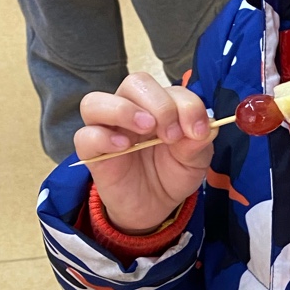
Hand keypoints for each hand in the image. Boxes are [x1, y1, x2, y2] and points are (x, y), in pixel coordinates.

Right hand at [74, 73, 213, 233]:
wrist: (155, 206)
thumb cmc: (172, 173)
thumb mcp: (195, 160)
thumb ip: (199, 142)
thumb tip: (205, 127)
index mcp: (159, 106)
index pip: (170, 89)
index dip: (187, 106)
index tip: (198, 131)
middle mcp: (130, 109)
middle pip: (135, 83)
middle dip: (160, 105)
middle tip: (172, 136)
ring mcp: (107, 128)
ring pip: (96, 101)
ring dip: (124, 110)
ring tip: (146, 129)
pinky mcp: (91, 152)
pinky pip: (85, 136)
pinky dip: (103, 137)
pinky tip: (124, 147)